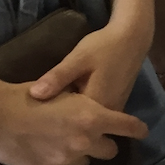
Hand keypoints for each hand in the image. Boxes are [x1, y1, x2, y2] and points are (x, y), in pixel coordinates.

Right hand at [0, 82, 147, 164]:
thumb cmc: (28, 95)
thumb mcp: (62, 90)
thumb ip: (83, 105)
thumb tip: (95, 111)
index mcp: (92, 118)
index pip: (128, 127)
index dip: (136, 129)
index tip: (141, 131)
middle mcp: (84, 142)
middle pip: (110, 151)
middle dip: (105, 143)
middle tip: (93, 133)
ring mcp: (66, 160)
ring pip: (85, 162)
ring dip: (81, 152)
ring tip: (64, 139)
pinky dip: (59, 160)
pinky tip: (46, 148)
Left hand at [28, 18, 150, 112]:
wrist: (132, 37)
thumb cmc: (104, 46)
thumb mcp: (78, 58)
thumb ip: (58, 77)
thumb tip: (33, 94)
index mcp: (96, 106)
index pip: (67, 124)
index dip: (48, 121)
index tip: (32, 115)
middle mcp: (108, 114)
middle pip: (79, 127)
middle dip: (60, 123)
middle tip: (38, 115)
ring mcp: (114, 111)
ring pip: (88, 123)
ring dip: (72, 119)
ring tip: (49, 113)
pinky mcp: (116, 106)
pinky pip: (96, 117)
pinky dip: (82, 114)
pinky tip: (68, 105)